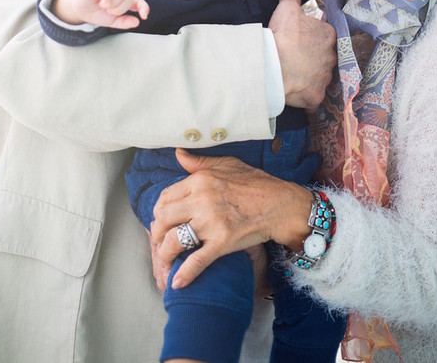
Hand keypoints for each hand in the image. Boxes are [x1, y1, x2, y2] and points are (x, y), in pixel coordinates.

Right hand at [54, 0, 149, 27]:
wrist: (78, 9)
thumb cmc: (96, 12)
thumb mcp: (111, 21)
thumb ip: (124, 22)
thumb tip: (137, 22)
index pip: (138, 1)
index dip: (143, 7)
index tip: (143, 16)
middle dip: (120, 10)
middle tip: (109, 11)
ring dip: (113, 4)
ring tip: (104, 6)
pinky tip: (102, 3)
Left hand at [151, 150, 311, 289]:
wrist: (279, 204)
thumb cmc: (255, 183)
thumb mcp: (227, 164)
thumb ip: (199, 162)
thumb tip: (179, 154)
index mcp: (201, 180)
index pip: (166, 196)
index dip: (159, 210)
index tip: (160, 219)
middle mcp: (202, 200)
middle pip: (164, 218)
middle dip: (157, 232)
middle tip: (159, 240)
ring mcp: (211, 222)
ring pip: (175, 240)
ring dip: (165, 253)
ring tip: (165, 259)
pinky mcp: (222, 242)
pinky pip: (197, 261)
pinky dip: (184, 274)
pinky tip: (176, 283)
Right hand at [269, 0, 335, 111]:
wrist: (273, 66)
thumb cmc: (282, 36)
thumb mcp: (286, 9)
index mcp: (328, 35)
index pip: (324, 34)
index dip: (310, 36)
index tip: (298, 38)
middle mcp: (332, 57)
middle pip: (323, 56)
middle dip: (312, 57)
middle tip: (295, 56)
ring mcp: (325, 78)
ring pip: (319, 76)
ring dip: (309, 75)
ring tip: (292, 74)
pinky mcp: (316, 96)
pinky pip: (312, 96)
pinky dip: (305, 95)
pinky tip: (294, 91)